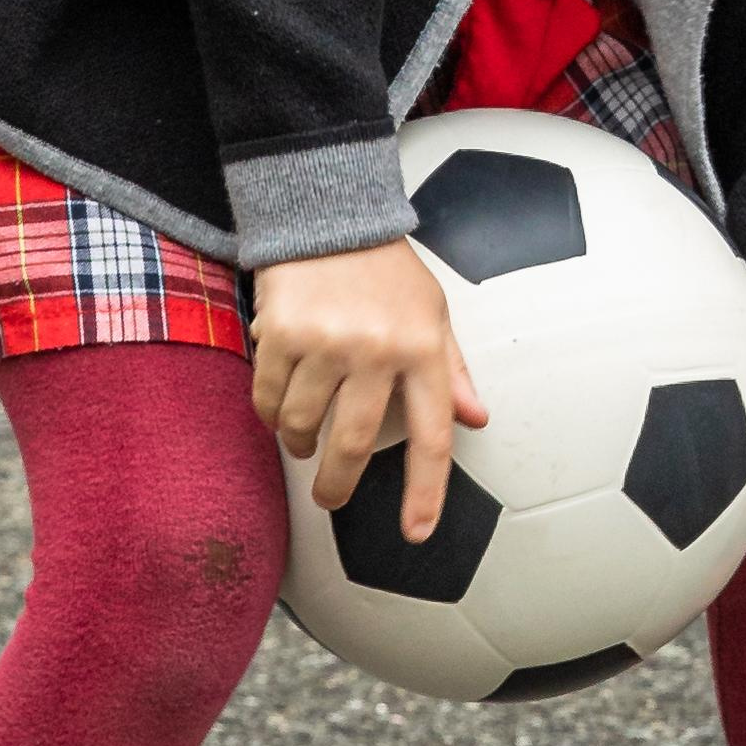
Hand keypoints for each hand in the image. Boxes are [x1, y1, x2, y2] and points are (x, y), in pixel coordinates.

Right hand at [250, 240, 485, 531]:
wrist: (329, 213)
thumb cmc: (385, 269)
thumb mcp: (432, 313)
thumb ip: (452, 371)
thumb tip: (475, 419)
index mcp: (423, 348)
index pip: (432, 436)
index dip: (426, 493)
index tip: (416, 532)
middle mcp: (377, 349)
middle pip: (355, 445)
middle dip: (338, 486)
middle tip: (330, 497)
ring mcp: (326, 341)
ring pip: (304, 426)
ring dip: (301, 444)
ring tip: (304, 437)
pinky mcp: (281, 333)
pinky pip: (269, 399)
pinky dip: (272, 413)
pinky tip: (281, 402)